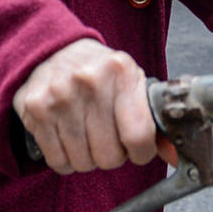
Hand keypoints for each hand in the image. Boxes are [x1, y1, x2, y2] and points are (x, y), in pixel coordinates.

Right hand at [13, 38, 170, 174]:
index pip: (139, 135)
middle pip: (110, 156)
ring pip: (83, 162)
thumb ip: (153, 119)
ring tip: (87, 134)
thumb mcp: (132, 82)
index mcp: (121, 72)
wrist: (52, 48)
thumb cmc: (99, 71)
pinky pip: (58, 162)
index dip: (142, 152)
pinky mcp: (35, 110)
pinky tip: (68, 137)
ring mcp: (60, 97)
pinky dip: (66, 159)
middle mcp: (90, 83)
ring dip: (88, 157)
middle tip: (109, 137)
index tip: (138, 149)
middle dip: (113, 155)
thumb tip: (176, 157)